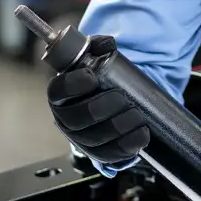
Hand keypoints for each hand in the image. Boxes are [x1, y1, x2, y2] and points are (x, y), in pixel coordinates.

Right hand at [46, 35, 148, 167]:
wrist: (116, 96)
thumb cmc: (103, 77)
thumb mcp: (99, 57)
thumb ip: (101, 45)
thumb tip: (107, 44)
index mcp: (61, 93)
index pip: (58, 90)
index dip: (73, 85)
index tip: (92, 77)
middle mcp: (66, 118)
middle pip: (76, 119)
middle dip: (101, 109)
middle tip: (122, 99)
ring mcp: (81, 138)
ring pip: (94, 140)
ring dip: (118, 128)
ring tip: (137, 115)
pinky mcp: (98, 152)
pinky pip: (109, 156)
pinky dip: (127, 147)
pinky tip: (141, 135)